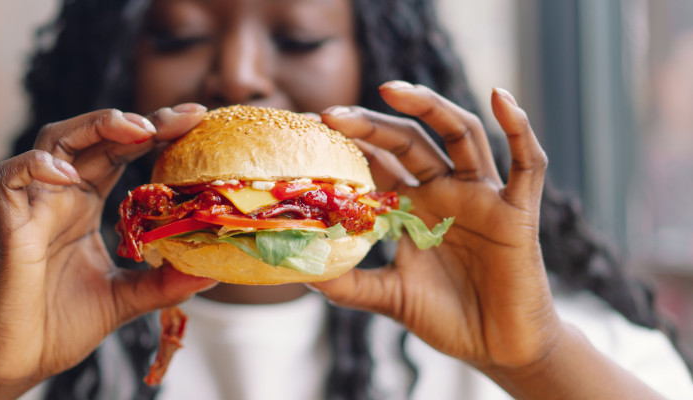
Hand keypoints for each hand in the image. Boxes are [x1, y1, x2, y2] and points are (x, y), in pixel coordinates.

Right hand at [0, 104, 216, 390]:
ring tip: (137, 130)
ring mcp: (33, 207)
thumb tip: (215, 271)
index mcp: (86, 205)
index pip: (121, 152)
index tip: (196, 118)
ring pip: (53, 141)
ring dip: (93, 126)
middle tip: (180, 117)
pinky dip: (34, 166)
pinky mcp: (8, 226)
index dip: (155, 131)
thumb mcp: (129, 299)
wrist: (19, 362)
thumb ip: (166, 282)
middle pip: (93, 136)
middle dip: (137, 120)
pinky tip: (69, 175)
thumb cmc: (64, 326)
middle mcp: (61, 197)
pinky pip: (7, 178)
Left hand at [310, 81, 558, 369]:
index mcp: (413, 206)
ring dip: (431, 107)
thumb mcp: (390, 297)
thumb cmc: (448, 318)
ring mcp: (482, 197)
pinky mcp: (518, 212)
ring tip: (393, 90)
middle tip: (334, 115)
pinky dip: (519, 128)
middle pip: (410, 140)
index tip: (311, 129)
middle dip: (373, 123)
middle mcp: (446, 191)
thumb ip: (349, 285)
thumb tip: (302, 271)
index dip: (350, 143)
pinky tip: (501, 97)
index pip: (379, 161)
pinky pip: (527, 163)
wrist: (499, 347)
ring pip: (461, 134)